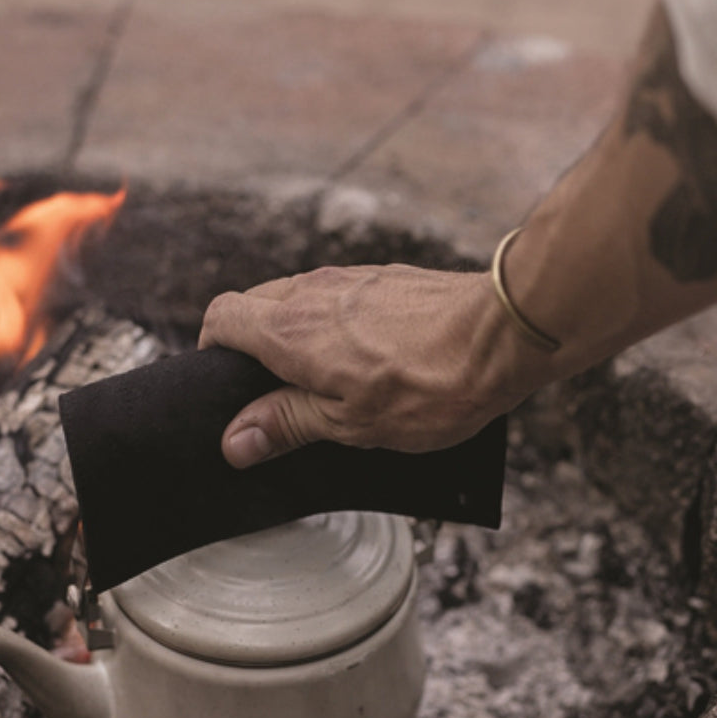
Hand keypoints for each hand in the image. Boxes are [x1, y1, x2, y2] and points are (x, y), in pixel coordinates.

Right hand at [199, 264, 534, 467]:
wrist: (504, 334)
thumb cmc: (431, 384)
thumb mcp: (349, 423)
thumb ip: (285, 423)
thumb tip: (234, 440)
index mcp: (289, 331)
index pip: (220, 318)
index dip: (213, 349)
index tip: (226, 381)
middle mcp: (309, 293)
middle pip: (253, 305)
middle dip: (251, 344)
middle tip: (275, 390)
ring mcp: (346, 279)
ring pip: (294, 298)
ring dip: (292, 332)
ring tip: (324, 377)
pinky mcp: (380, 277)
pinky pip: (333, 295)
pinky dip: (329, 321)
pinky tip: (363, 355)